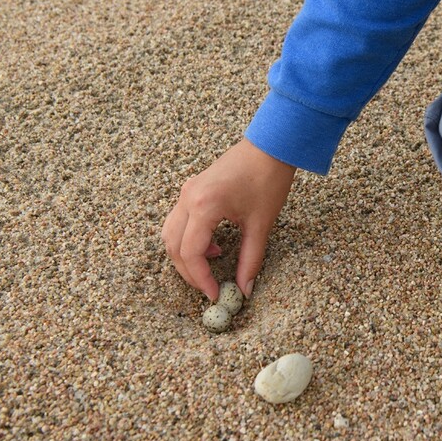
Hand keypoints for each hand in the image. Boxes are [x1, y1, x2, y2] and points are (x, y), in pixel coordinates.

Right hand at [162, 139, 296, 300]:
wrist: (271, 146)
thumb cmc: (268, 179)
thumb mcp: (261, 224)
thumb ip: (251, 259)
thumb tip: (245, 288)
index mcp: (204, 205)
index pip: (190, 253)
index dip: (201, 278)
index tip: (215, 294)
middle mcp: (188, 198)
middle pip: (174, 246)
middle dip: (189, 272)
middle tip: (209, 288)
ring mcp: (187, 192)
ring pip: (171, 234)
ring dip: (185, 256)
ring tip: (211, 268)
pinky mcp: (191, 189)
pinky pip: (179, 221)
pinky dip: (188, 239)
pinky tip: (213, 246)